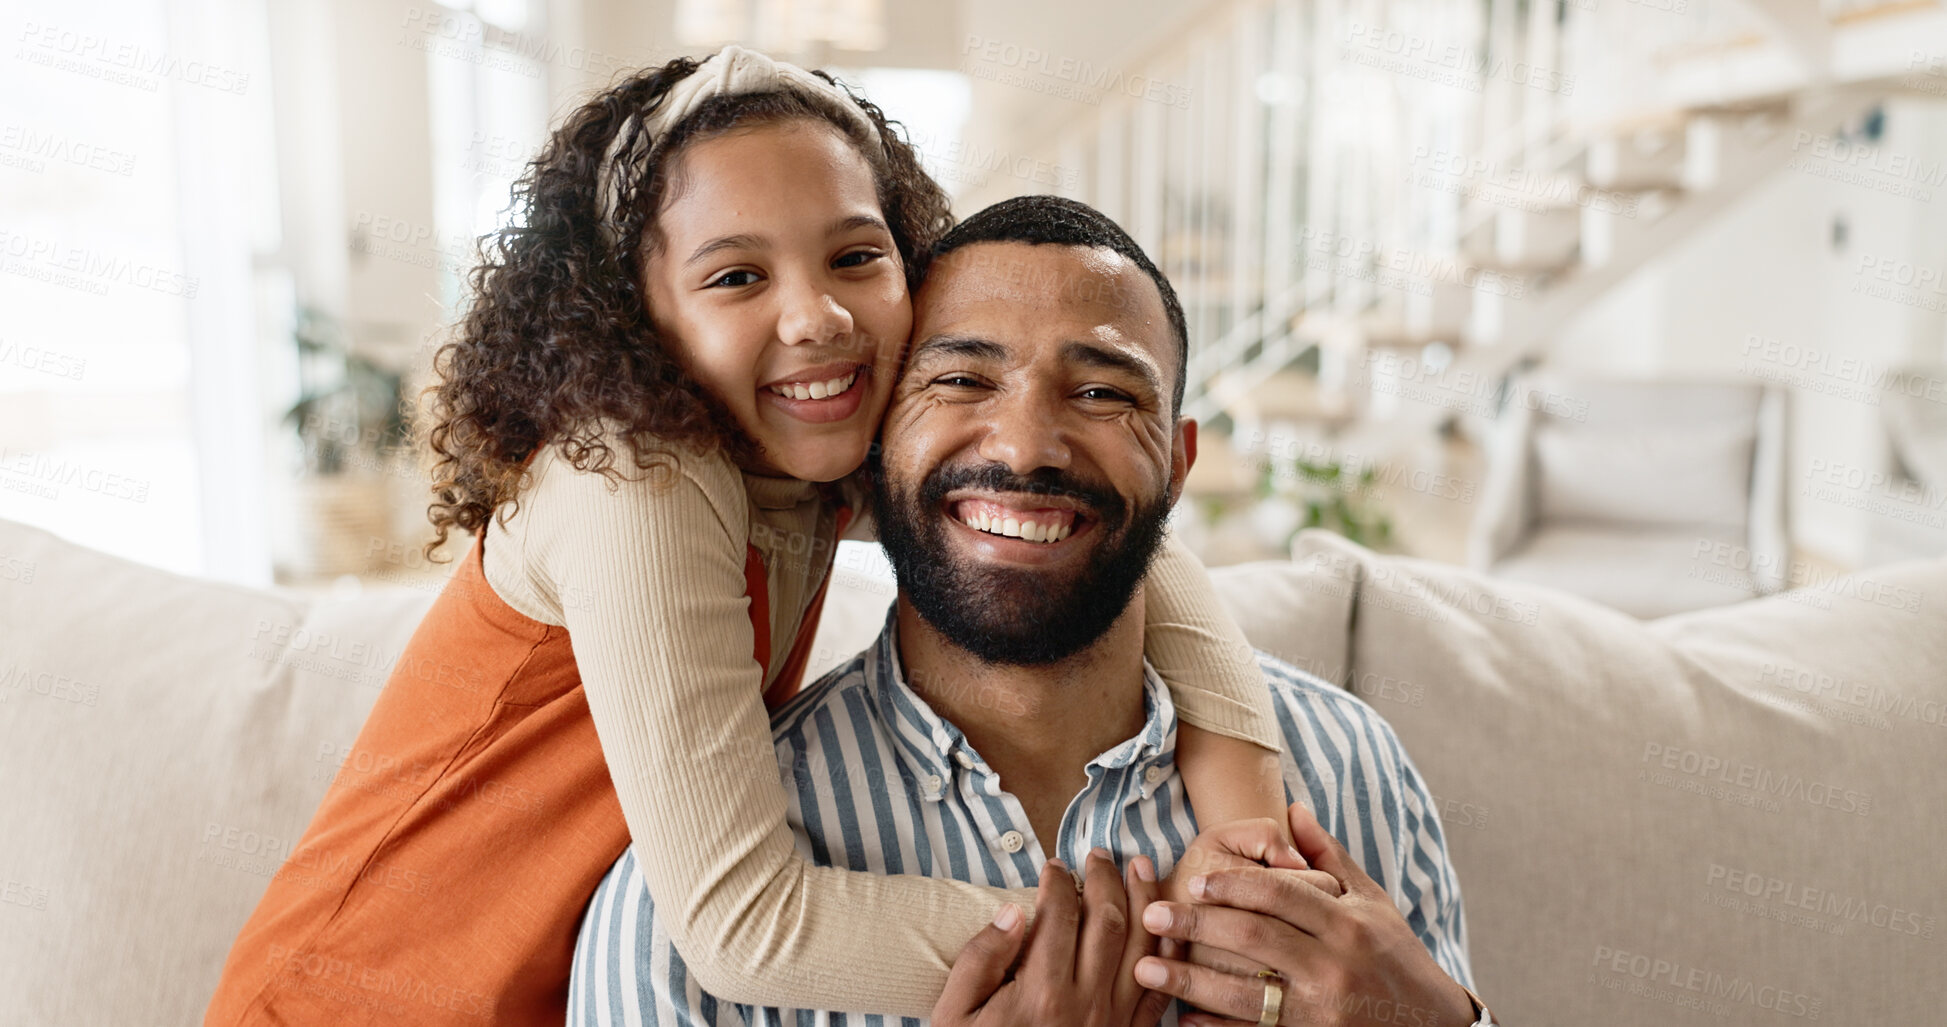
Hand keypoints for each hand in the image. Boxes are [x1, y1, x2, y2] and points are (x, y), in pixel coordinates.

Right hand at [934, 849, 1170, 1026]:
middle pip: (1107, 921)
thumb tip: (1012, 913)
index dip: (1058, 881)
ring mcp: (1113, 1022)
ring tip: (1141, 866)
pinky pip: (1159, 989)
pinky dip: (1167, 954)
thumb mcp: (954, 1015)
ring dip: (1145, 900)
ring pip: (1141, 947)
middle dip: (1105, 878)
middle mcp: (1084, 1003)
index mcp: (1039, 991)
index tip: (1054, 865)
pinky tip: (1164, 926)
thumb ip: (979, 960)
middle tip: (1098, 854)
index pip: (1058, 916)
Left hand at [1133, 803, 1476, 1026]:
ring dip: (1191, 982)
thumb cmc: (1397, 956)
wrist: (1434, 1026)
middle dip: (1198, 928)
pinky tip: (1183, 1018)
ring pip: (1246, 993)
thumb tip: (1293, 808)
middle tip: (1153, 917)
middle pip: (1255, 939)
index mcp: (1347, 924)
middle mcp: (1334, 965)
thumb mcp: (1371, 901)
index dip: (1234, 885)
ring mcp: (1322, 1010)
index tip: (1193, 882)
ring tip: (1147, 970)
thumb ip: (1328, 857)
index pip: (1281, 895)